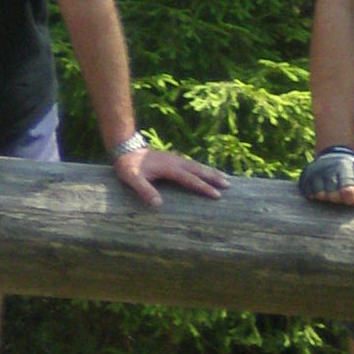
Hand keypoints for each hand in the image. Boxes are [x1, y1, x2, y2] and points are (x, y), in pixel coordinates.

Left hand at [110, 143, 228, 211]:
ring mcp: (175, 159)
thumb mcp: (132, 178)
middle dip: (214, 177)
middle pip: (199, 170)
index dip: (204, 188)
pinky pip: (192, 164)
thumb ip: (144, 190)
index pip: (191, 179)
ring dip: (210, 172)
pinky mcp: (172, 159)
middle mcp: (176, 162)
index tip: (218, 195)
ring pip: (197, 166)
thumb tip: (158, 205)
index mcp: (169, 168)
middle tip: (229, 185)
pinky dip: (202, 169)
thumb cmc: (127, 165)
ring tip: (224, 178)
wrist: (124, 148)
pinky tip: (205, 172)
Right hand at [299, 147, 353, 211]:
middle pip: (332, 195)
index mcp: (345, 166)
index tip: (353, 199)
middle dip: (339, 199)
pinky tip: (323, 192)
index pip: (347, 190)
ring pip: (319, 195)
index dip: (351, 199)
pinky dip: (315, 196)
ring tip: (332, 193)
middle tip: (342, 196)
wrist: (335, 154)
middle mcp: (327, 168)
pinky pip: (308, 193)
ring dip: (327, 199)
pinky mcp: (305, 176)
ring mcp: (315, 172)